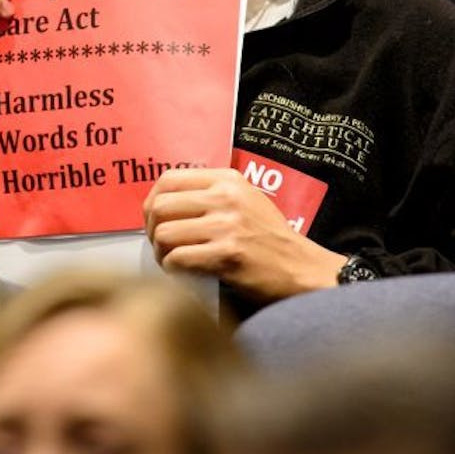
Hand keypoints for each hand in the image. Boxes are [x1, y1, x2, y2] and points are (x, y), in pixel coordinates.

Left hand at [143, 168, 345, 302]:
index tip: (154, 220)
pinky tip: (184, 274)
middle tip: (161, 246)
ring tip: (172, 262)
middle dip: (151, 230)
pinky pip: (177, 259)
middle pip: (160, 206)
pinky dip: (172, 270)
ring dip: (161, 253)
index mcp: (228, 180)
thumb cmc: (271, 239)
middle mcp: (226, 197)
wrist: (302, 269)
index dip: (152, 201)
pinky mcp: (227, 255)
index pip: (169, 179)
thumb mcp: (246, 201)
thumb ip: (211, 195)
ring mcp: (227, 225)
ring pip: (163, 234)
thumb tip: (165, 202)